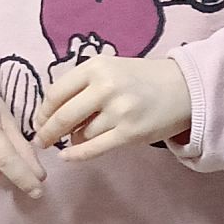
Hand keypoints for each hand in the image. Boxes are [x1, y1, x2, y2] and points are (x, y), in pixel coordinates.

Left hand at [30, 55, 192, 160]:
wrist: (184, 88)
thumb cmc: (142, 79)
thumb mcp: (111, 69)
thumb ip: (82, 85)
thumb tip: (50, 115)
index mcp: (96, 66)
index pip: (56, 92)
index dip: (43, 111)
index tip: (39, 122)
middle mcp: (105, 87)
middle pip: (63, 116)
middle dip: (47, 132)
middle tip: (41, 140)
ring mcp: (119, 111)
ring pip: (80, 133)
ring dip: (73, 139)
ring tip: (77, 138)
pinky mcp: (130, 132)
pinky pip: (94, 148)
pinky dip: (77, 155)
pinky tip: (68, 156)